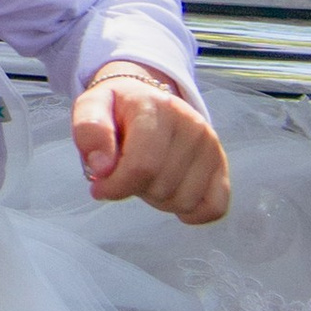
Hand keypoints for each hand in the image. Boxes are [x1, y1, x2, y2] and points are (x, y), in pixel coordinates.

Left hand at [70, 67, 229, 224]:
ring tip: (149, 176)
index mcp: (158, 107)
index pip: (142, 166)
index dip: (116, 186)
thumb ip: (90, 132)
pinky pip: (214, 207)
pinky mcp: (221, 164)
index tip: (99, 186)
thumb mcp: (91, 108)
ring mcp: (211, 145)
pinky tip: (173, 196)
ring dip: (159, 200)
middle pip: (162, 188)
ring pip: (184, 201)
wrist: (147, 98)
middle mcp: (192, 124)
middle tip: (128, 171)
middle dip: (136, 189)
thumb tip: (103, 167)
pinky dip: (192, 212)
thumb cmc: (117, 111)